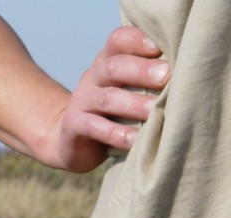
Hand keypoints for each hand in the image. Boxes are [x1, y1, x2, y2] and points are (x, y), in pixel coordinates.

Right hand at [51, 26, 169, 171]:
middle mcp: (92, 78)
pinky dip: (116, 133)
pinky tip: (134, 140)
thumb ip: (146, 78)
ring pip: (107, 98)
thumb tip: (183, 76)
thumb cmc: (111, 111)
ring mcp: (81, 102)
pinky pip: (94, 127)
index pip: (119, 40)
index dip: (138, 40)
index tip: (160, 48)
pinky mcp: (74, 126)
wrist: (70, 138)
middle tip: (167, 76)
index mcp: (106, 62)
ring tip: (155, 110)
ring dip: (133, 104)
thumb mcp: (124, 88)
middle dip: (142, 70)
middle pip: (114, 67)